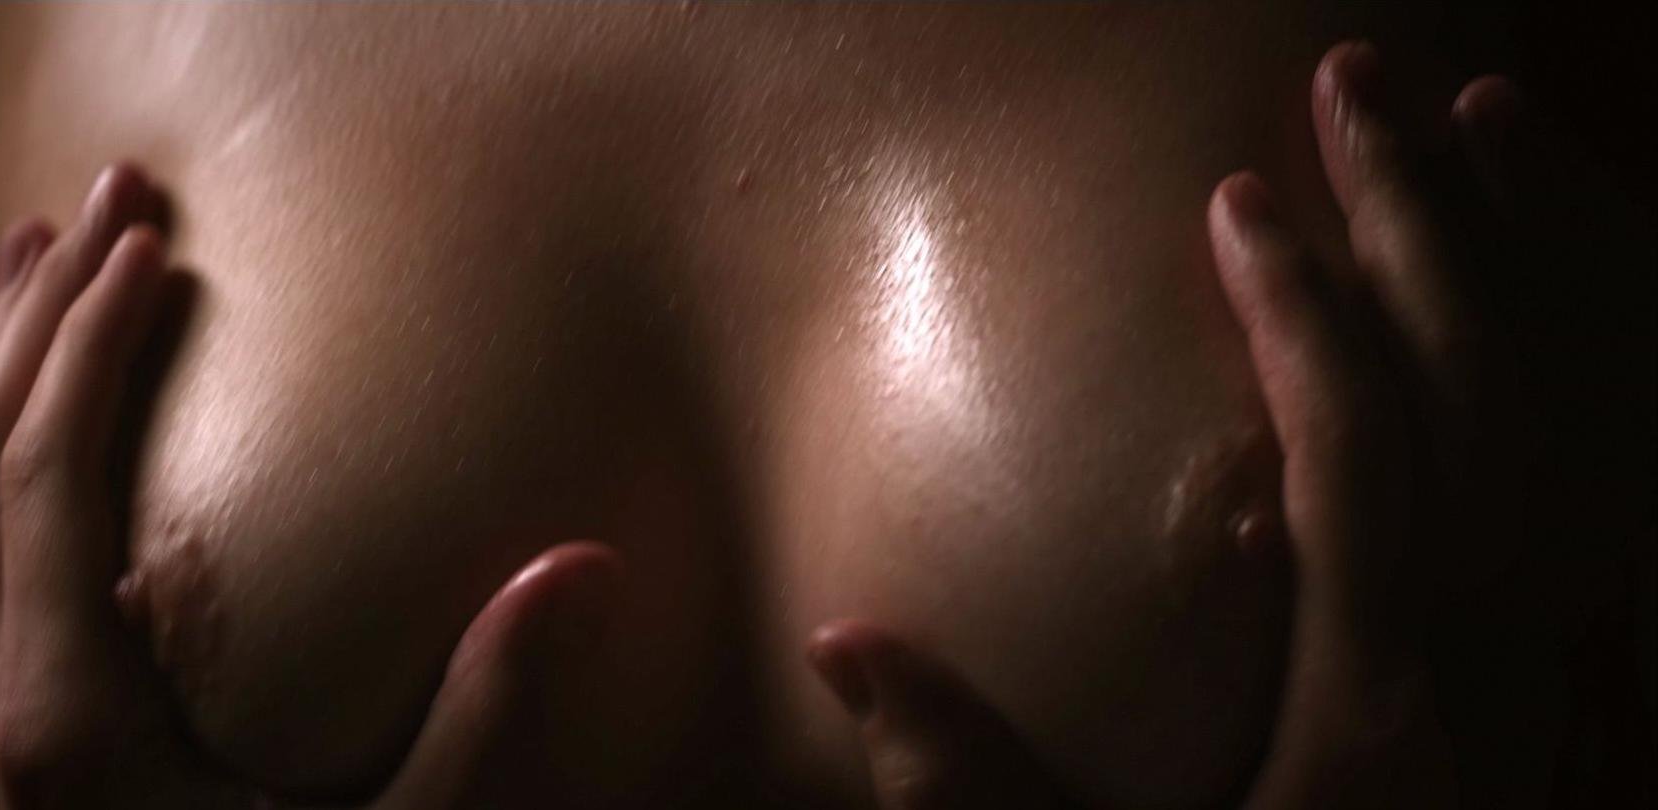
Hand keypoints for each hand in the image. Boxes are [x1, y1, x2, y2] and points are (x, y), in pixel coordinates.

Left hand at [0, 164, 623, 809]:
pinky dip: (7, 459)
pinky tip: (53, 428)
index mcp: (64, 721)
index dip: (95, 338)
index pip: (47, 470)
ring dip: (7, 373)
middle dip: (38, 314)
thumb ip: (484, 718)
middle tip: (105, 198)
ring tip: (51, 268)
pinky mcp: (4, 747)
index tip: (160, 241)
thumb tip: (583, 570)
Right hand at [805, 41, 1547, 808]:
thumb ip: (971, 783)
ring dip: (1522, 265)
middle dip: (1424, 225)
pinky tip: (1528, 299)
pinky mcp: (1559, 685)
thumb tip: (846, 643)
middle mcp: (1497, 667)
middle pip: (1490, 400)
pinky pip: (1593, 487)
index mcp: (1386, 705)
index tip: (1238, 197)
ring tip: (1473, 126)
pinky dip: (1575, 366)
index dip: (1300, 310)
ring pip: (1571, 426)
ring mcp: (1551, 670)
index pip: (1359, 454)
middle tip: (1360, 82)